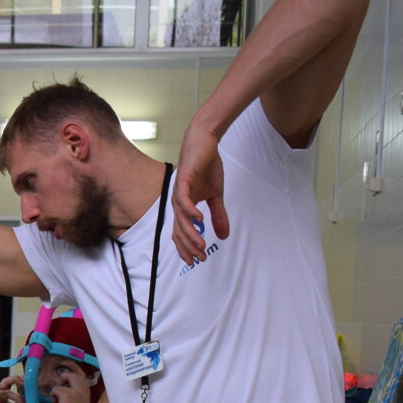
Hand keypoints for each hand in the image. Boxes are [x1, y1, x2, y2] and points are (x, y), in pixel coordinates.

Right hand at [0, 378, 24, 402]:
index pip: (11, 384)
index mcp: (6, 396)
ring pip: (2, 384)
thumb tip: (27, 395)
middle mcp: (0, 394)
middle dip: (15, 378)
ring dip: (11, 385)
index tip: (26, 381)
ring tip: (18, 387)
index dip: (18, 380)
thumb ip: (21, 402)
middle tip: (23, 380)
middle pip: (6, 381)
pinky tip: (3, 387)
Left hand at [48, 368, 90, 402]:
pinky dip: (53, 395)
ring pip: (67, 377)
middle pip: (76, 374)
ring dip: (59, 385)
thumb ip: (65, 400)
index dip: (74, 372)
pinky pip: (56, 388)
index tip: (66, 372)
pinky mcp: (68, 394)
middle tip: (59, 373)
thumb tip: (51, 394)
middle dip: (67, 372)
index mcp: (86, 395)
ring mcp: (77, 391)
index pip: (82, 378)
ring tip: (55, 395)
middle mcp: (84, 391)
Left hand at [171, 125, 228, 266]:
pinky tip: (199, 220)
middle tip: (199, 258)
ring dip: (191, 233)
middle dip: (189, 246)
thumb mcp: (216, 195)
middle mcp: (178, 202)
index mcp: (184, 207)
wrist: (204, 143)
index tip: (196, 260)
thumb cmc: (207, 167)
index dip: (187, 247)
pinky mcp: (183, 181)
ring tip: (201, 244)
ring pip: (181, 219)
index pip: (181, 232)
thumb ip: (218, 215)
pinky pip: (184, 200)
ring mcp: (179, 192)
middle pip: (179, 230)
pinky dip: (190, 211)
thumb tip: (224, 235)